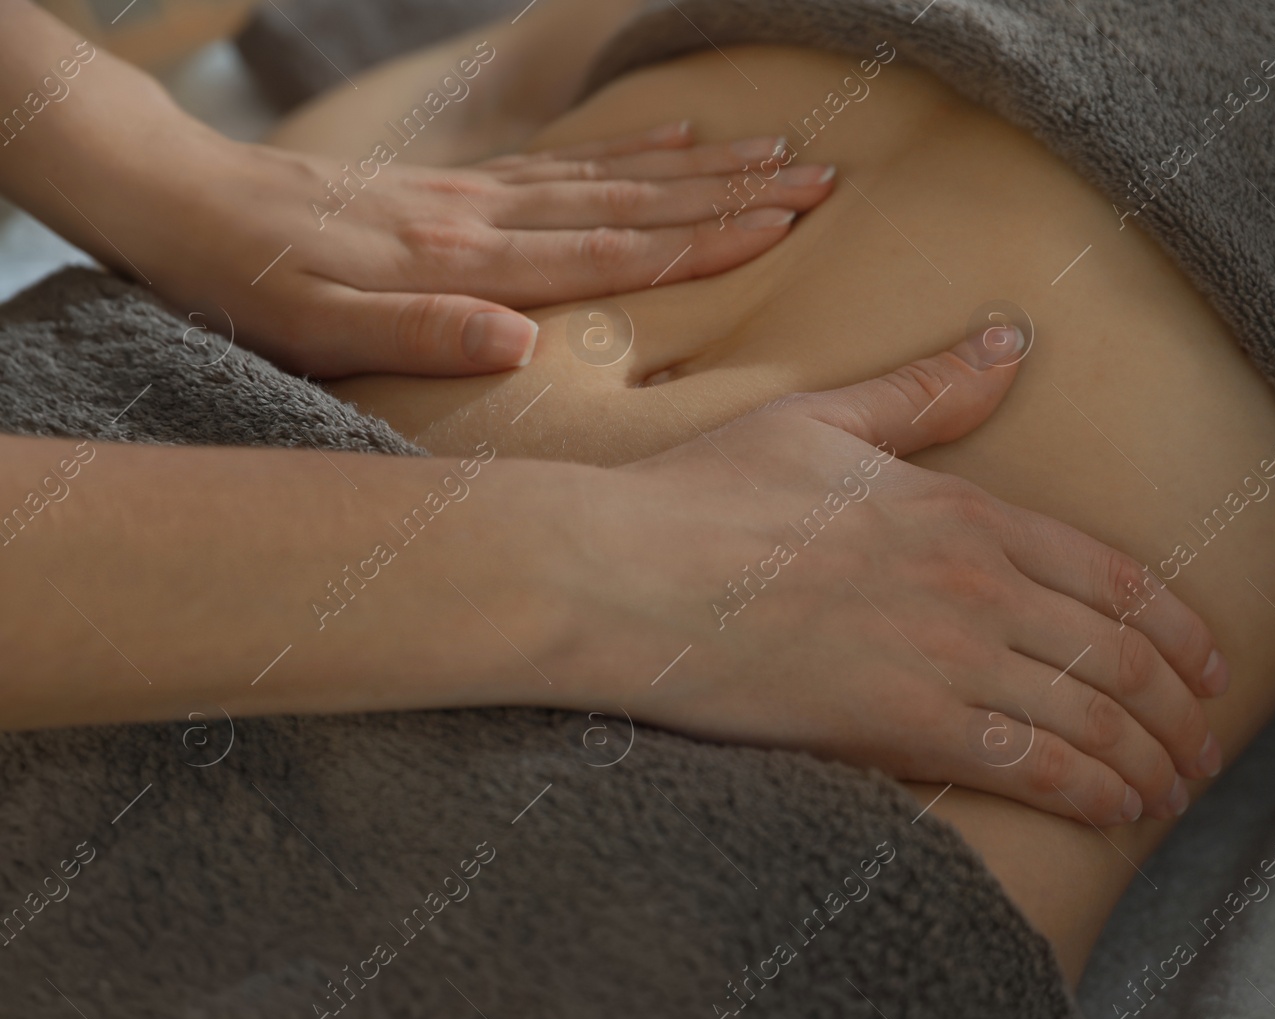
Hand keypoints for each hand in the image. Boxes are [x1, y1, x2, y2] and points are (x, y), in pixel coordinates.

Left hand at [125, 121, 830, 377]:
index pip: (609, 253)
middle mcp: (486, 220)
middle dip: (731, 195)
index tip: (780, 225)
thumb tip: (522, 341)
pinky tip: (667, 141)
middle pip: (632, 205)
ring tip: (772, 153)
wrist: (178, 199)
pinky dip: (625, 153)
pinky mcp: (457, 187)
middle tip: (816, 180)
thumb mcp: (319, 332)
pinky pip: (560, 163)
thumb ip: (423, 335)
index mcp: (467, 263)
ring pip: (609, 178)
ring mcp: (475, 196)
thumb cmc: (247, 284)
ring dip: (698, 169)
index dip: (700, 242)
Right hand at [547, 329, 1228, 824]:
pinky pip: (1033, 766)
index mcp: (965, 511)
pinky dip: (1092, 792)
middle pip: (1120, 655)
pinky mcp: (906, 724)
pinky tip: (1117, 810)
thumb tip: (1009, 341)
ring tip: (1172, 789)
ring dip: (1149, 759)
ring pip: (1091, 716)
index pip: (1112, 577)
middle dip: (1179, 710)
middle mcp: (978, 583)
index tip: (1208, 667)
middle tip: (1204, 746)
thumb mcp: (824, 420)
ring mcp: (948, 655)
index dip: (1176, 630)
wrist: (629, 573)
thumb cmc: (711, 495)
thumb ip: (926, 393)